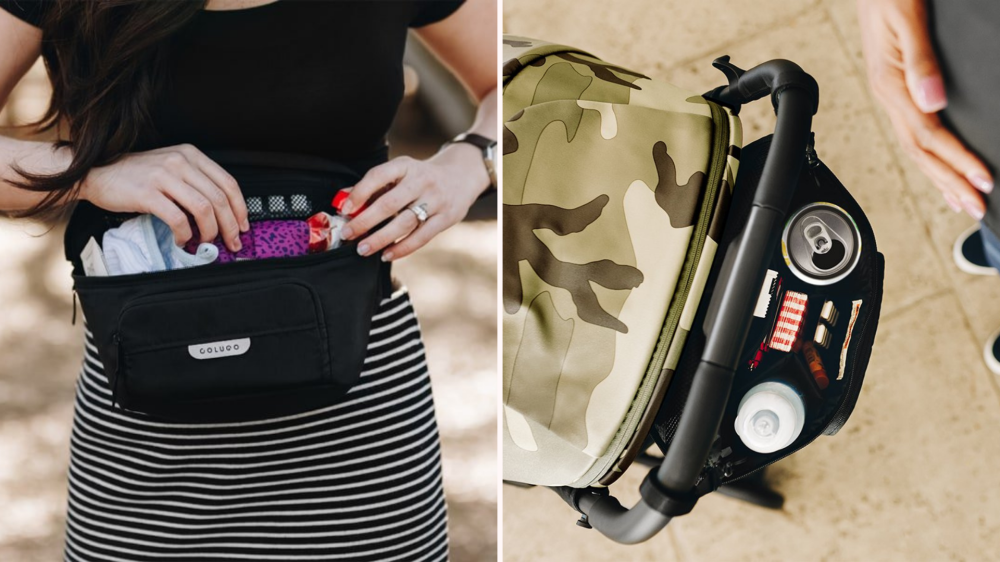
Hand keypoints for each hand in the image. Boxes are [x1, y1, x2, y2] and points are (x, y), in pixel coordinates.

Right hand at [80, 144, 248, 251]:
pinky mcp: (147, 193)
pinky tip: (183, 240)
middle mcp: (180, 162)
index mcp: (190, 155)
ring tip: (206, 242)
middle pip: (219, 198)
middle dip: (230, 225)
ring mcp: (163, 176)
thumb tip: (223, 212)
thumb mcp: (171, 168)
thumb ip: (196, 182)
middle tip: (231, 243)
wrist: (97, 173)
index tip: (243, 226)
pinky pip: (178, 219)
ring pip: (204, 208)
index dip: (240, 208)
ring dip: (211, 231)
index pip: (228, 183)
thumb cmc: (137, 176)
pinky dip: (185, 234)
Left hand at [339, 143, 490, 260]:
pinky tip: (386, 254)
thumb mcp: (400, 173)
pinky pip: (421, 237)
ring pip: (404, 223)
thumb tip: (343, 201)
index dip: (360, 192)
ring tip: (363, 249)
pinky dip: (402, 248)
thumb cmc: (421, 177)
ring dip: (380, 238)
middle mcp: (422, 181)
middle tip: (347, 234)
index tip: (345, 209)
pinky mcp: (446, 218)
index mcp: (406, 166)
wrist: (461, 176)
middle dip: (365, 221)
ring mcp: (436, 200)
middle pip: (389, 204)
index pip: (379, 176)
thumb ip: (374, 186)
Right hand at [858, 0, 992, 217]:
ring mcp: (890, 96)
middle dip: (950, 182)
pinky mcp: (894, 91)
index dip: (957, 160)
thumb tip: (934, 101)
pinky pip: (911, 135)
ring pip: (914, 149)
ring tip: (962, 200)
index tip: (982, 179)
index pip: (928, 134)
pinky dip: (927, 160)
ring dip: (939, 178)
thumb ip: (920, 61)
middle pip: (920, 152)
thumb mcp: (907, 18)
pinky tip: (938, 171)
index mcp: (891, 84)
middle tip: (977, 205)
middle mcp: (888, 96)